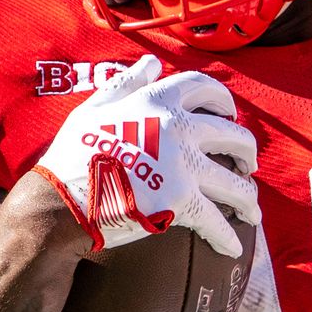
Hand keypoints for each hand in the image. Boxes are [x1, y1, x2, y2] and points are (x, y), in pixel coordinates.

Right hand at [33, 54, 258, 256]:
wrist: (60, 200)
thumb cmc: (72, 153)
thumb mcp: (95, 107)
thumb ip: (127, 83)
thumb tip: (152, 64)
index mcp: (159, 101)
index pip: (205, 88)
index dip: (223, 100)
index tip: (229, 114)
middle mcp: (180, 128)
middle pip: (234, 135)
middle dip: (247, 152)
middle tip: (248, 165)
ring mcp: (184, 166)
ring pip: (235, 182)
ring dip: (248, 199)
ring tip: (251, 212)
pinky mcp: (182, 202)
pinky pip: (216, 221)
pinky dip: (227, 237)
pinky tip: (232, 247)